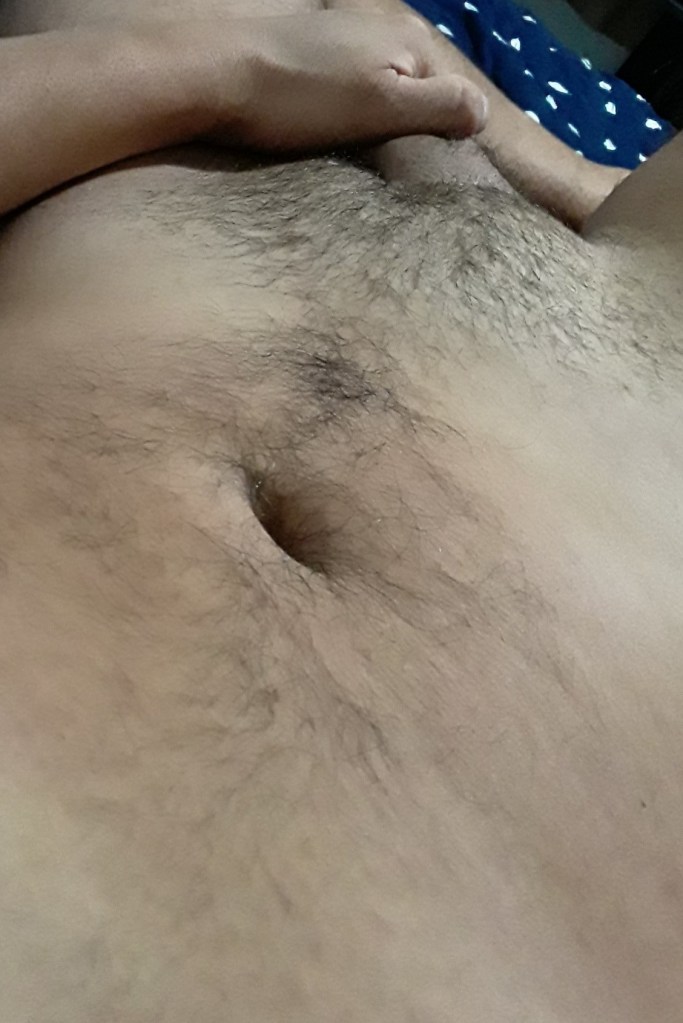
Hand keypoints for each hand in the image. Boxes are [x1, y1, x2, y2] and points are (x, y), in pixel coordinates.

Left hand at [196, 12, 486, 151]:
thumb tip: (482, 112)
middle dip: (418, 126)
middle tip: (400, 170)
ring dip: (385, 118)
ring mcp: (345, 36)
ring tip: (369, 152)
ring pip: (386, 85)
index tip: (434, 175)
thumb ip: (439, 105)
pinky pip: (353, 83)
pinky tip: (337, 126)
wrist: (213, 73)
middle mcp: (382, 27)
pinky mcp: (312, 50)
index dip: (451, 137)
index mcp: (408, 42)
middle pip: (420, 86)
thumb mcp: (382, 105)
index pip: (456, 96)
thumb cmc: (300, 97)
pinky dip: (355, 107)